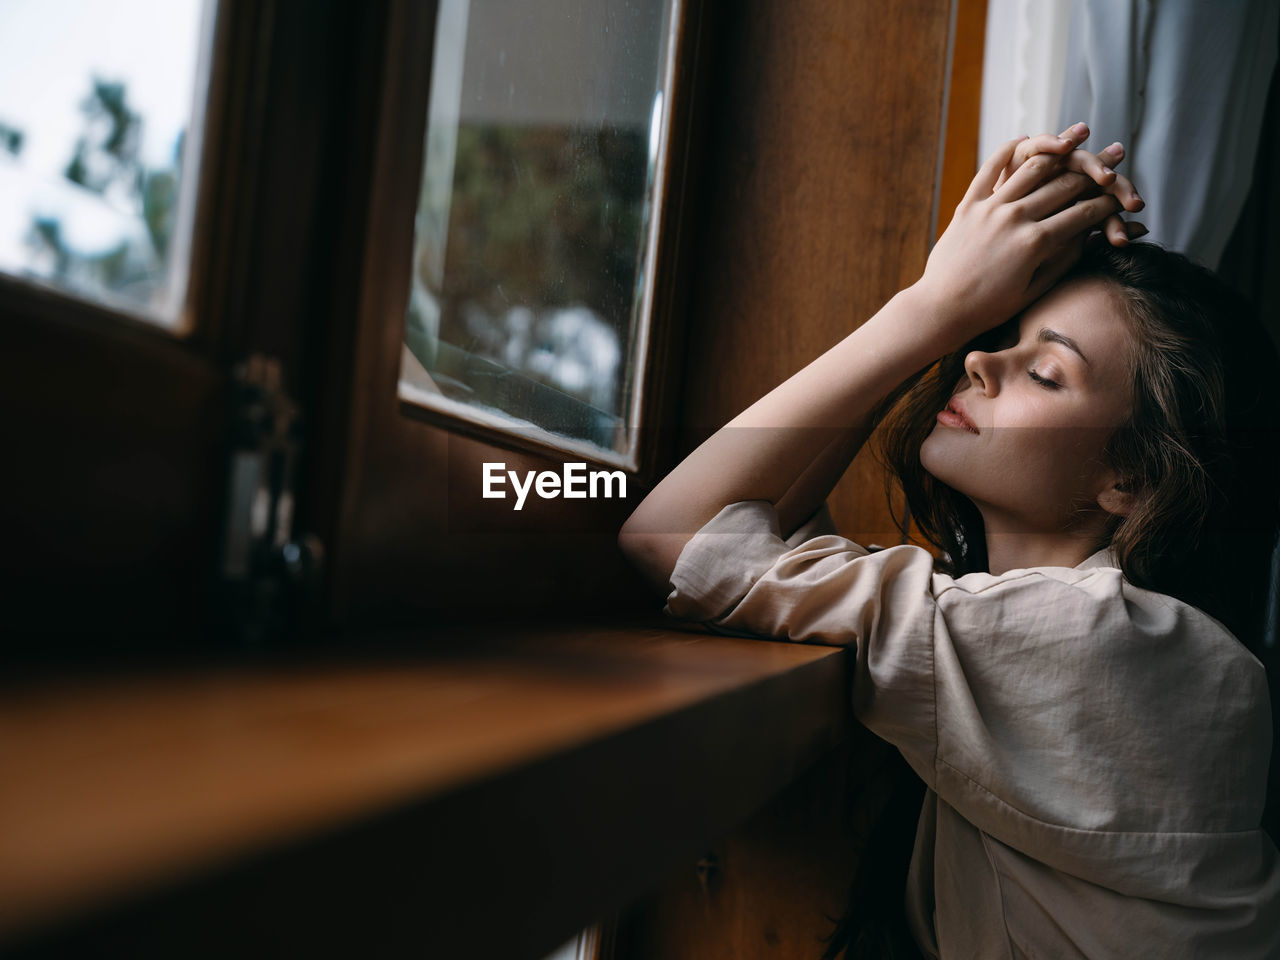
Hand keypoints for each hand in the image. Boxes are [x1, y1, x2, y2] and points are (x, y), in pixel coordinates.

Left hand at [913, 131, 1127, 345]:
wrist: (940, 308)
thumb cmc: (990, 308)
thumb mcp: (1033, 291)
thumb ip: (1063, 260)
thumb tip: (1089, 234)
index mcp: (1035, 243)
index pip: (1083, 214)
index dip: (1107, 204)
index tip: (1122, 198)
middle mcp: (1014, 219)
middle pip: (1065, 186)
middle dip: (1094, 175)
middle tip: (1112, 164)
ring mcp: (989, 209)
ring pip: (1033, 169)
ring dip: (1059, 155)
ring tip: (1076, 147)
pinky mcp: (967, 205)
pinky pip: (990, 167)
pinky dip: (1009, 149)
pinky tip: (1026, 139)